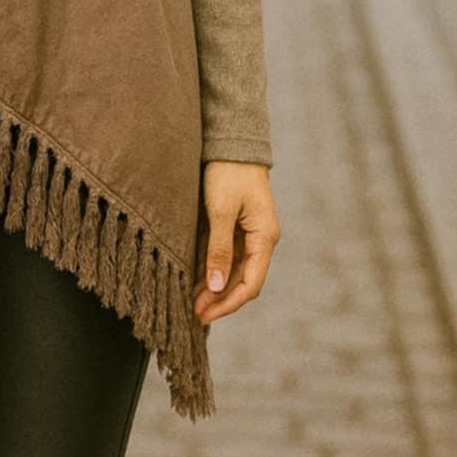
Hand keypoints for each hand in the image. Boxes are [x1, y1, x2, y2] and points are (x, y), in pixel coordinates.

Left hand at [192, 161, 280, 325]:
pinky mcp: (238, 226)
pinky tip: (198, 280)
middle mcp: (261, 239)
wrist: (233, 142)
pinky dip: (214, 270)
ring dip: (216, 288)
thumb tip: (218, 288)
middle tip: (194, 313)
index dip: (228, 304)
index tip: (205, 315)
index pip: (250, 284)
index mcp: (264, 237)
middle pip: (243, 281)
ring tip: (192, 301)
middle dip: (220, 299)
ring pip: (235, 271)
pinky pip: (229, 256)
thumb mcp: (220, 210)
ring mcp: (251, 233)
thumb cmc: (228, 172)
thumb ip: (219, 249)